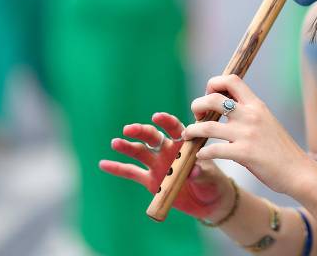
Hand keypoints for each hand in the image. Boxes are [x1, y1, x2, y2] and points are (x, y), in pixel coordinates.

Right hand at [99, 112, 231, 219]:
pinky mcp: (150, 181)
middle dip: (141, 132)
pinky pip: (132, 173)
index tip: (157, 117)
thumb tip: (193, 170)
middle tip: (129, 129)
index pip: (175, 128)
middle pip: (153, 137)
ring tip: (115, 142)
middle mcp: (168, 150)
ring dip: (127, 147)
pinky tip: (103, 164)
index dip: (167, 122)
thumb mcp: (210, 178)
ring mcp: (158, 164)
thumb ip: (201, 172)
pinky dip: (118, 169)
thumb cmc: (213, 182)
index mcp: (184, 144)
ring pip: (140, 152)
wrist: (208, 201)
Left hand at [183, 74, 314, 195]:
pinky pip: (213, 150)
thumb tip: (227, 107)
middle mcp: (251, 115)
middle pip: (213, 99)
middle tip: (196, 116)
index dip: (214, 83)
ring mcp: (247, 134)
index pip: (231, 79)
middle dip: (197, 105)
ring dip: (192, 130)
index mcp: (256, 105)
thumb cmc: (281, 149)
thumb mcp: (267, 122)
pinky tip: (200, 156)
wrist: (299, 171)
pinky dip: (202, 153)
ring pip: (207, 126)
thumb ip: (249, 113)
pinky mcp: (245, 154)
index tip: (208, 96)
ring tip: (188, 136)